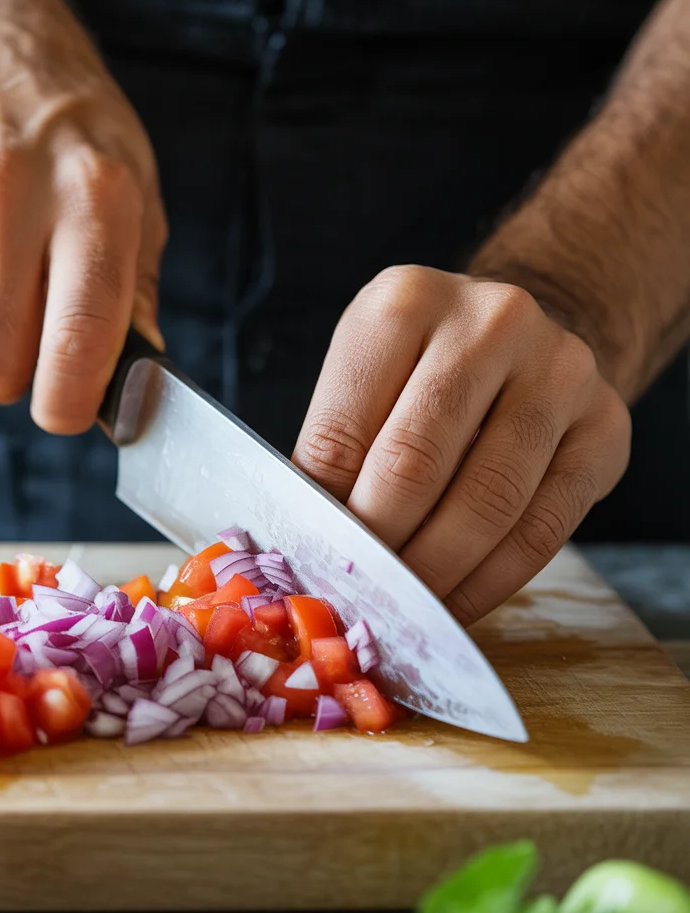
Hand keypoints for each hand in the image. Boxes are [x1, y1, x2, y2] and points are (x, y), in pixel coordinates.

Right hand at [0, 0, 165, 433]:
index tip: (69, 411)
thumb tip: (134, 381)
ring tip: (5, 288)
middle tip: (38, 350)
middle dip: (17, 380)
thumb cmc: (73, 135)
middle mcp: (8, 192)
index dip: (70, 400)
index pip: (77, 335)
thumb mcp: (136, 193)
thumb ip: (136, 291)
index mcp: (93, 195)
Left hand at [293, 266, 630, 623]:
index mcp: (405, 301)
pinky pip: (543, 529)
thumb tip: (308, 548)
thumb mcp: (364, 378)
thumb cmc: (423, 369)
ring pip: (487, 504)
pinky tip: (458, 605)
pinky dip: (491, 583)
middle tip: (357, 600)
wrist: (525, 337)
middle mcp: (491, 321)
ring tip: (404, 610)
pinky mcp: (605, 426)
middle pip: (415, 466)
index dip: (322, 517)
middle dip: (380, 548)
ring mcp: (560, 370)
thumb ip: (335, 450)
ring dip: (436, 575)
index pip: (343, 433)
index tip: (312, 570)